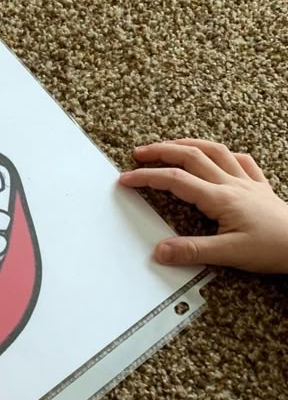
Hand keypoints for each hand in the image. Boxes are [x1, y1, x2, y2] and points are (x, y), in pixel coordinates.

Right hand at [118, 138, 287, 272]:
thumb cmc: (273, 248)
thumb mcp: (228, 254)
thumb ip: (191, 251)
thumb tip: (160, 250)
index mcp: (220, 198)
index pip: (176, 180)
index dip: (148, 177)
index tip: (127, 179)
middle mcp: (232, 184)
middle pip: (191, 156)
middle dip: (161, 151)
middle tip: (139, 153)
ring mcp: (246, 182)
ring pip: (213, 151)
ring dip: (187, 144)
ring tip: (169, 145)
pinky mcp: (259, 187)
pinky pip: (240, 160)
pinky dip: (222, 154)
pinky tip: (216, 155)